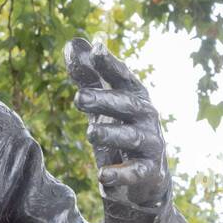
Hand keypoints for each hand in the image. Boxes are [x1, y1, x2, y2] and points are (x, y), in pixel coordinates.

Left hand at [64, 36, 168, 205]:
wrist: (145, 178)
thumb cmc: (120, 132)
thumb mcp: (103, 104)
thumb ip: (88, 76)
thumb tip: (72, 43)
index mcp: (134, 97)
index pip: (123, 77)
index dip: (110, 64)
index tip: (96, 49)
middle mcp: (146, 116)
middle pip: (126, 104)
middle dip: (104, 100)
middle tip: (78, 97)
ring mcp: (150, 144)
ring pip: (131, 137)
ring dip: (111, 134)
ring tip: (91, 133)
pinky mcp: (148, 171)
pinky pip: (135, 171)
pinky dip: (120, 174)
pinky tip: (102, 176)